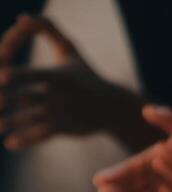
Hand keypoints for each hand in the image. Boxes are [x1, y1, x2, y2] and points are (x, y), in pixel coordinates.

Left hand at [0, 15, 140, 148]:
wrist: (111, 108)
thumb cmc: (87, 75)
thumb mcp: (70, 50)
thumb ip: (48, 30)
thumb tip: (22, 18)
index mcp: (59, 77)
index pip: (34, 75)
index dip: (17, 75)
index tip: (1, 76)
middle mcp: (59, 97)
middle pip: (26, 98)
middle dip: (6, 100)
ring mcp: (60, 115)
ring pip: (29, 119)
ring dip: (10, 122)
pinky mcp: (61, 129)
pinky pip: (39, 136)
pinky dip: (25, 140)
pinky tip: (10, 143)